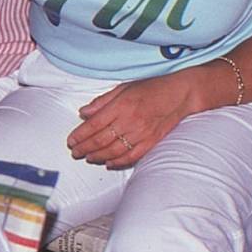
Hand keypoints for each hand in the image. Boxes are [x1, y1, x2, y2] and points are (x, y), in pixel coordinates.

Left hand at [66, 72, 198, 168]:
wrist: (180, 94)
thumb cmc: (151, 88)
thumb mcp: (123, 88)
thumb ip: (102, 102)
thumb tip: (83, 113)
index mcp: (121, 105)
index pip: (94, 124)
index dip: (80, 135)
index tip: (70, 141)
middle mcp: (130, 120)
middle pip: (101, 140)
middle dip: (85, 148)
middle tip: (75, 152)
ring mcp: (142, 133)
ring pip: (114, 151)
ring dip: (98, 156)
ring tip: (88, 158)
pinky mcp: (152, 142)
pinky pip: (132, 156)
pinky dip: (118, 162)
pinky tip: (108, 163)